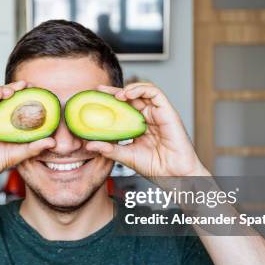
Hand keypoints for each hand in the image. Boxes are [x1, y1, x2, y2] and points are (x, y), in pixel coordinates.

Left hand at [85, 83, 208, 176]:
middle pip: (132, 97)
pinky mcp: (168, 112)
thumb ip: (109, 149)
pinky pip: (155, 93)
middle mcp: (149, 117)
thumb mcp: (126, 156)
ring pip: (143, 91)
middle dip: (115, 91)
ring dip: (128, 89)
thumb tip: (90, 144)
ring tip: (115, 95)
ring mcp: (159, 114)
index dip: (110, 101)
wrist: (174, 176)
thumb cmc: (156, 167)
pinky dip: (141, 89)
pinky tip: (128, 94)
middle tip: (100, 90)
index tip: (96, 99)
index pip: (124, 108)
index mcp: (139, 126)